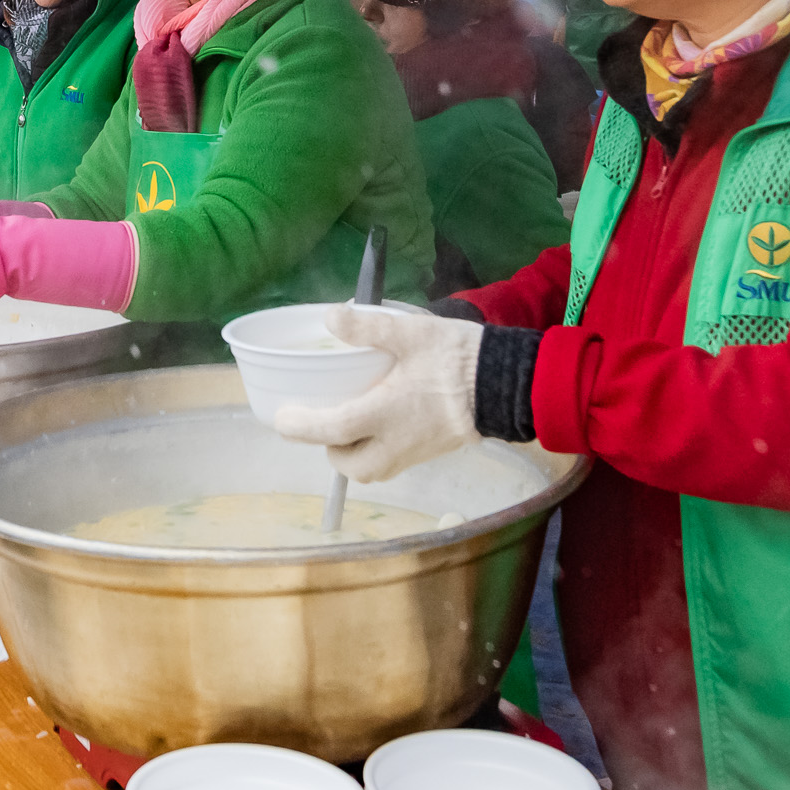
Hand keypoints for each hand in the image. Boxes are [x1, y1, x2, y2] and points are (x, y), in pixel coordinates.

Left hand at [273, 304, 483, 482]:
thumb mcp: (412, 333)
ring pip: (372, 470)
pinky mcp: (431, 452)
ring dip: (355, 455)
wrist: (508, 385)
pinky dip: (378, 452)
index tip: (280, 419)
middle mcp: (396, 442)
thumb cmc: (458, 357)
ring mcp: (415, 452)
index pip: (331, 431)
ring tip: (352, 424)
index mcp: (385, 413)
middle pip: (352, 466)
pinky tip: (382, 423)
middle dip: (331, 450)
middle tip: (326, 421)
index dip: (301, 427)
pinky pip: (393, 463)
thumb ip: (368, 327)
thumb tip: (330, 319)